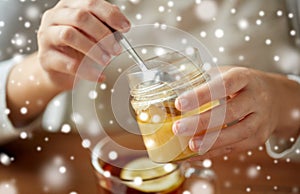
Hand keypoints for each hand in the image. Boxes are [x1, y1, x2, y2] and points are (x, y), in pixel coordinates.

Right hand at [37, 0, 129, 89]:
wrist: (59, 70)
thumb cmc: (77, 48)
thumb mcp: (92, 34)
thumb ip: (105, 27)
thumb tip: (121, 29)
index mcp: (69, 6)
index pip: (91, 3)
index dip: (110, 15)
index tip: (125, 28)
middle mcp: (55, 16)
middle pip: (80, 17)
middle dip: (103, 34)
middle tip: (116, 49)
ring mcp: (46, 35)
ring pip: (69, 35)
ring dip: (93, 49)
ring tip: (106, 61)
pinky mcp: (45, 57)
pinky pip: (67, 63)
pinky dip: (86, 70)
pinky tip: (98, 75)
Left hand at [172, 66, 299, 158]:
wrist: (275, 97)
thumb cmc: (241, 85)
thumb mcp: (226, 75)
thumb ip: (203, 81)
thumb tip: (171, 90)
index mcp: (244, 78)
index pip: (223, 85)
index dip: (202, 95)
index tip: (179, 103)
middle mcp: (256, 98)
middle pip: (230, 112)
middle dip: (202, 122)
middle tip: (178, 128)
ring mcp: (260, 120)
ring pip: (237, 133)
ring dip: (211, 142)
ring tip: (190, 146)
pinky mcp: (259, 138)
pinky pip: (236, 148)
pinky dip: (214, 152)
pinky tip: (196, 154)